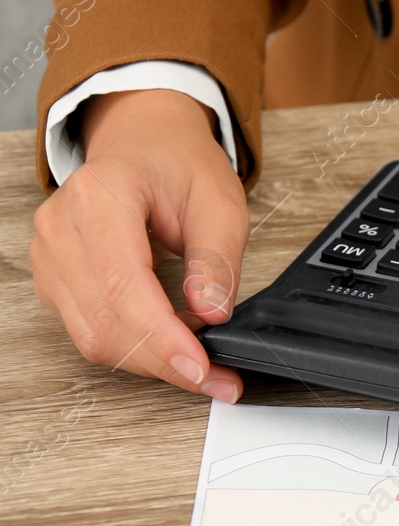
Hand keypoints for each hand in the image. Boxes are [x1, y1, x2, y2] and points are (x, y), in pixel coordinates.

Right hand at [30, 88, 247, 400]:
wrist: (142, 145)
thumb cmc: (177, 166)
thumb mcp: (220, 199)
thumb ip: (217, 258)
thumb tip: (212, 311)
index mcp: (100, 196)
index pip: (122, 283)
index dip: (161, 336)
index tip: (199, 368)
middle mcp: (62, 226)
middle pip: (105, 321)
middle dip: (164, 361)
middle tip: (217, 380)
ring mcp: (51, 256)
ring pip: (94, 337)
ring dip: (152, 362)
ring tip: (202, 363)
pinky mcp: (56, 280)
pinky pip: (91, 332)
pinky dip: (136, 349)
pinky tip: (172, 346)